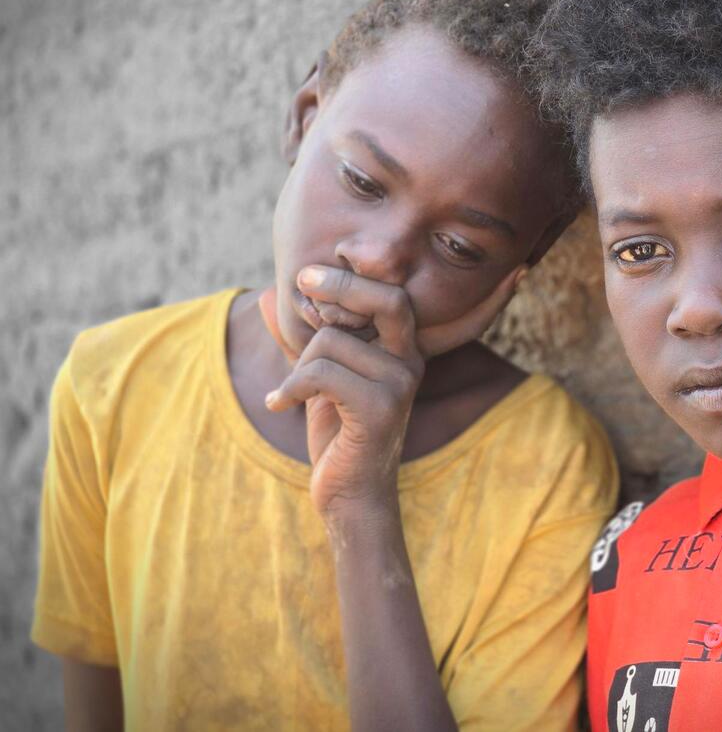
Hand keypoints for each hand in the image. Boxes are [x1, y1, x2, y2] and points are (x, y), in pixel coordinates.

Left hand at [263, 263, 526, 516]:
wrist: (350, 495)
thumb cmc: (337, 435)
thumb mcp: (318, 379)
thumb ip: (301, 338)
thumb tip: (263, 296)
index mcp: (402, 352)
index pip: (390, 296)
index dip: (350, 281)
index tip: (306, 276)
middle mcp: (409, 363)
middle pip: (383, 301)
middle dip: (340, 287)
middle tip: (301, 282)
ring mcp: (399, 385)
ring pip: (331, 342)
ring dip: (298, 368)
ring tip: (292, 394)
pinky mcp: (380, 409)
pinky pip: (320, 375)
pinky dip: (290, 388)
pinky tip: (279, 405)